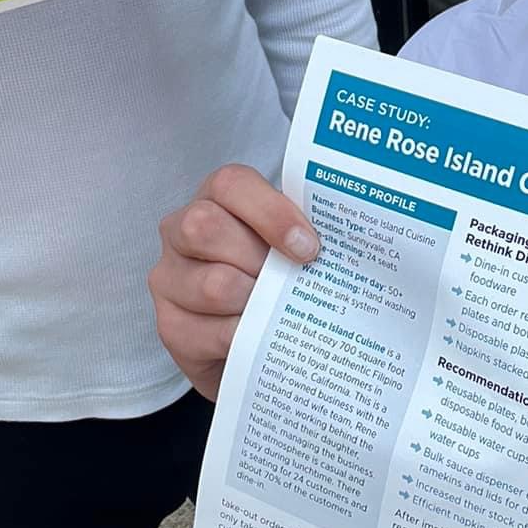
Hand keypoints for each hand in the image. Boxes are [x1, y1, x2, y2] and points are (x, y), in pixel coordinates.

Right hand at [150, 164, 317, 398]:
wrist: (252, 343)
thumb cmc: (275, 280)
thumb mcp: (288, 247)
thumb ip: (307, 232)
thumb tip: (359, 239)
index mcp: (216, 198)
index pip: (230, 184)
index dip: (271, 212)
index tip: (309, 246)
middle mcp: (180, 230)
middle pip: (206, 226)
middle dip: (260, 258)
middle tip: (293, 280)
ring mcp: (169, 278)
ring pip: (212, 283)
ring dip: (257, 301)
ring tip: (279, 312)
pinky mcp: (170, 325)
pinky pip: (210, 331)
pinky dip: (246, 336)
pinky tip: (263, 338)